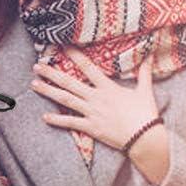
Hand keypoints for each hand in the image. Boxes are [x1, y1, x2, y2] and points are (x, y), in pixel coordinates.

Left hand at [31, 49, 158, 150]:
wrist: (145, 138)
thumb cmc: (145, 114)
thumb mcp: (145, 91)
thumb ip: (145, 73)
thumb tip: (151, 55)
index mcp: (108, 87)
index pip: (88, 67)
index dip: (75, 56)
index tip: (63, 47)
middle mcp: (96, 98)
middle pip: (69, 82)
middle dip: (52, 73)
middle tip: (37, 66)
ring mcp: (91, 113)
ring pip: (65, 100)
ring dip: (49, 91)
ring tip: (34, 84)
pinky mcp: (91, 128)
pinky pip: (71, 123)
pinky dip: (57, 120)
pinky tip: (44, 117)